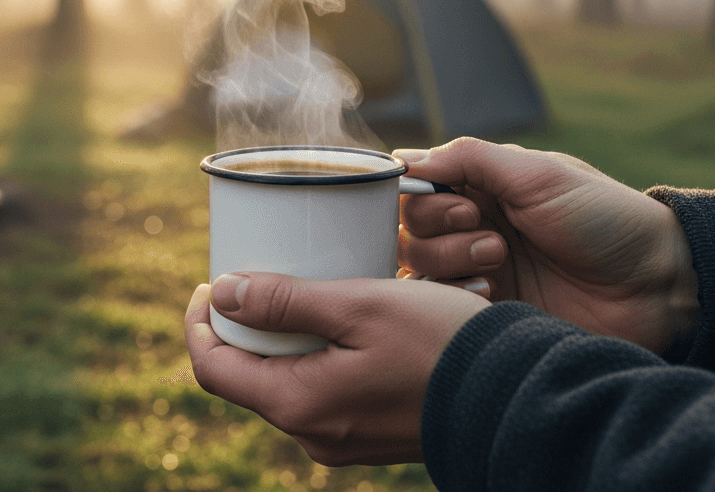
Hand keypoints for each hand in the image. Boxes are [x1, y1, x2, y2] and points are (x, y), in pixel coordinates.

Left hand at [184, 272, 488, 464]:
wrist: (515, 393)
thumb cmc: (439, 343)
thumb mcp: (358, 305)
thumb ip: (284, 301)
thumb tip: (222, 294)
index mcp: (297, 404)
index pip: (213, 368)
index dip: (199, 323)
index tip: (210, 281)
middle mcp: (312, 433)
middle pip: (247, 376)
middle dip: (242, 326)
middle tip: (257, 275)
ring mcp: (341, 439)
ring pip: (285, 383)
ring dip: (281, 339)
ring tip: (299, 289)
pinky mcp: (368, 434)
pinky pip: (321, 393)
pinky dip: (314, 355)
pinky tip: (337, 321)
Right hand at [395, 137, 698, 353]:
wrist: (653, 284)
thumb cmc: (604, 218)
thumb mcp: (538, 174)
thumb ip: (470, 159)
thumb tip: (406, 160)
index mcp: (484, 187)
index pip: (419, 187)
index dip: (425, 197)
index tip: (464, 205)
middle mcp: (473, 226)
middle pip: (410, 228)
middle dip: (440, 231)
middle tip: (491, 235)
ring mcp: (478, 270)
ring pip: (418, 266)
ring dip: (450, 260)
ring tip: (499, 260)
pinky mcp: (487, 311)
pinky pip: (438, 306)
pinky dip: (454, 296)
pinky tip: (491, 293)